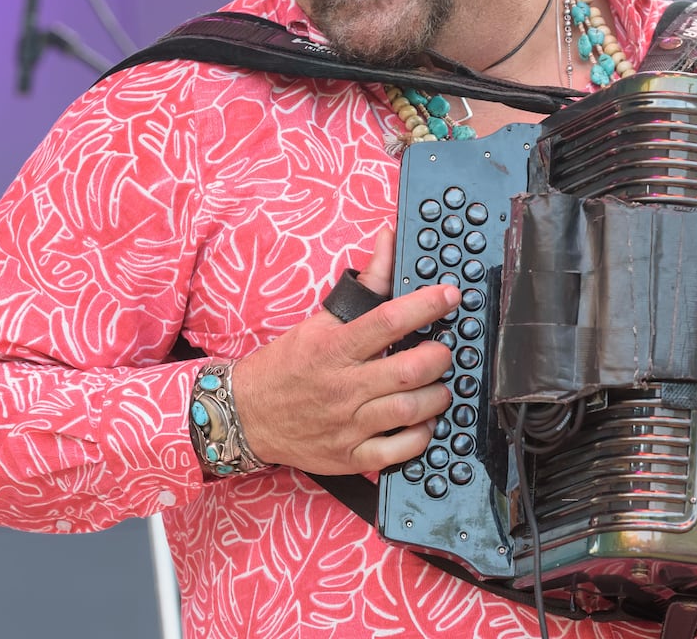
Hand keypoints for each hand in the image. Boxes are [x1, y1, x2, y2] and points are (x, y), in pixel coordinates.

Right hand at [230, 228, 454, 474]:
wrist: (246, 414)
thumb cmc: (288, 364)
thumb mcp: (321, 320)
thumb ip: (365, 284)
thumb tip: (388, 240)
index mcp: (334, 348)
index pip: (387, 321)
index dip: (425, 305)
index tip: (450, 296)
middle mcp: (342, 387)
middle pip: (407, 371)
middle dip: (439, 357)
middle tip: (445, 351)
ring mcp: (346, 426)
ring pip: (408, 411)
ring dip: (437, 396)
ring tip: (439, 385)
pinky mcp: (349, 457)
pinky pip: (398, 452)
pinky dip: (421, 437)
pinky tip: (423, 422)